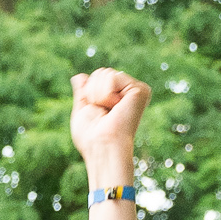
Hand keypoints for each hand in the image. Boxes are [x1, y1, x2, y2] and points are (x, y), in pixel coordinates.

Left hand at [68, 67, 146, 190]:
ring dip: (98, 95)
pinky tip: (114, 108)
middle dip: (93, 92)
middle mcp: (129, 92)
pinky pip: (112, 77)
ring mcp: (136, 91)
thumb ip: (82, 93)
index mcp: (117, 97)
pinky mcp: (140, 90)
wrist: (101, 146)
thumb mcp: (82, 111)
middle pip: (101, 72)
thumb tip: (80, 76)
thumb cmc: (91, 137)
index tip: (96, 113)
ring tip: (108, 112)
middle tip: (102, 113)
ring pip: (106, 73)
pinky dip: (105, 94)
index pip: (97, 77)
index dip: (88, 93)